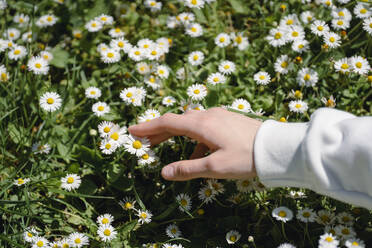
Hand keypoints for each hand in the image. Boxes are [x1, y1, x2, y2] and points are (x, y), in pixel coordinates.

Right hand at [128, 107, 261, 180]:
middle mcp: (208, 116)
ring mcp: (219, 116)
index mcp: (201, 124)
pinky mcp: (228, 120)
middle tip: (142, 139)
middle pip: (177, 121)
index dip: (148, 127)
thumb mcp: (215, 167)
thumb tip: (164, 172)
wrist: (276, 148)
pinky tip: (196, 152)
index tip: (132, 130)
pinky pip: (203, 126)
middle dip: (158, 130)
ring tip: (163, 144)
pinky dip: (193, 137)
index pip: (168, 122)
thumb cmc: (246, 157)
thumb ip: (188, 169)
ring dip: (174, 133)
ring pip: (190, 123)